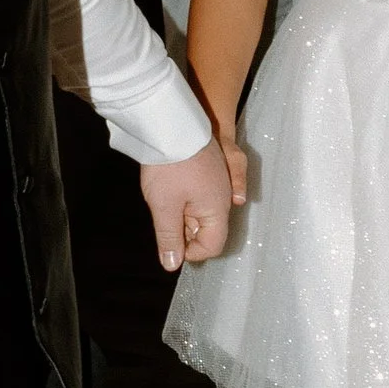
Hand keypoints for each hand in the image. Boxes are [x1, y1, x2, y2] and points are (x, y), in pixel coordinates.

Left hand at [140, 137, 240, 272]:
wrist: (171, 122)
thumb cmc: (169, 166)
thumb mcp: (164, 206)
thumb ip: (170, 238)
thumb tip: (173, 265)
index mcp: (218, 208)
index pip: (213, 245)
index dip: (191, 252)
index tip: (170, 244)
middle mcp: (224, 197)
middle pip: (208, 229)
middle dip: (185, 230)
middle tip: (164, 214)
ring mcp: (218, 181)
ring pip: (202, 211)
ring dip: (182, 213)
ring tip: (165, 197)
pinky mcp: (209, 169)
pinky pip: (200, 194)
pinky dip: (185, 198)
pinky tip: (170, 186)